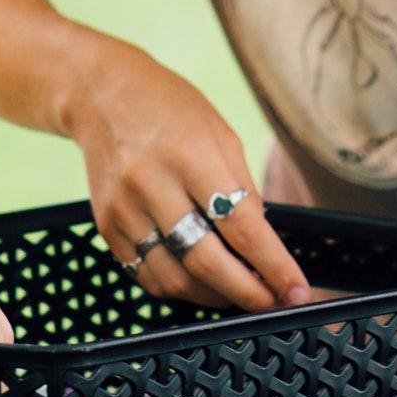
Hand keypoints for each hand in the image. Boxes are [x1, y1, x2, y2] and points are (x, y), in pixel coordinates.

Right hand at [68, 47, 311, 313]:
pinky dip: (179, 289)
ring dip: (215, 298)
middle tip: (273, 302)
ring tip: (239, 294)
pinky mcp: (106, 226)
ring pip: (175, 280)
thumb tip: (262, 246)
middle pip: (207, 262)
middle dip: (248, 294)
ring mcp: (124, 209)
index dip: (273, 266)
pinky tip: (201, 283)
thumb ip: (242, 190)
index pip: (241, 227)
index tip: (295, 289)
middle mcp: (153, 185)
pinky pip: (147, 276)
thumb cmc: (170, 108)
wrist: (101, 94)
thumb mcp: (221, 134)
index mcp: (191, 156)